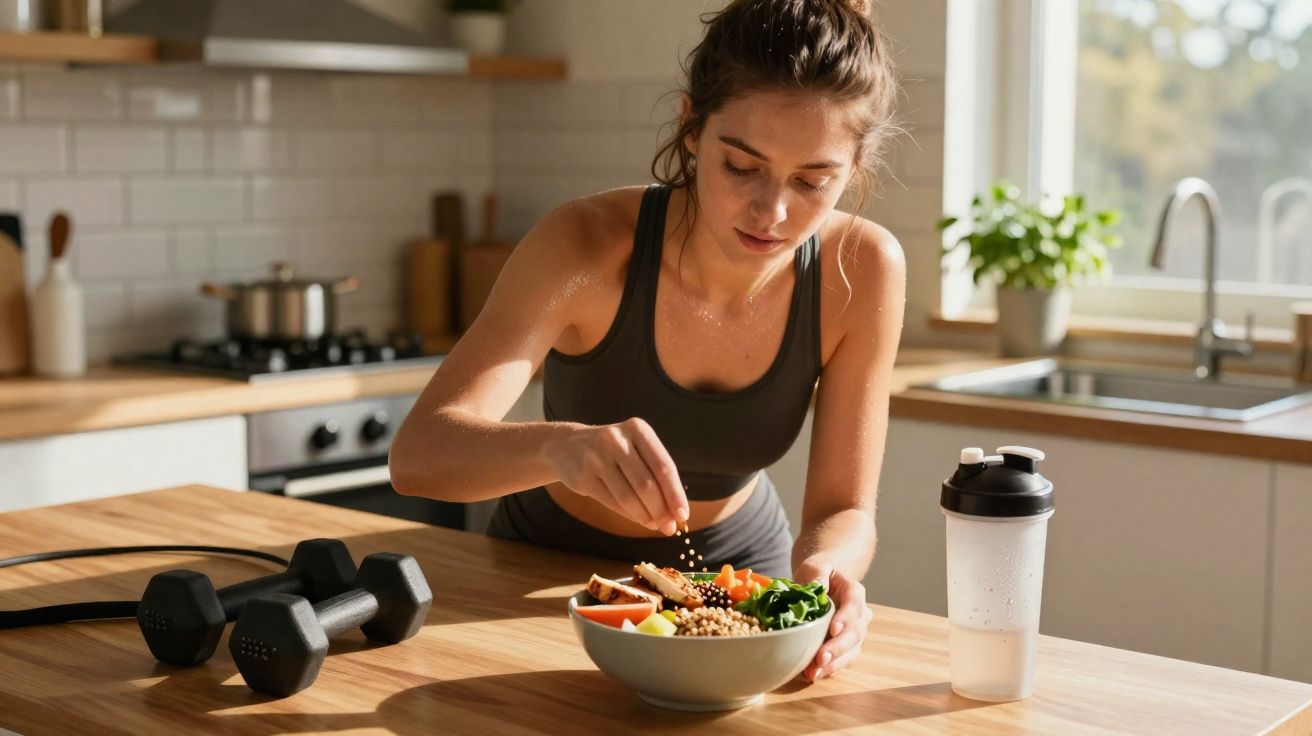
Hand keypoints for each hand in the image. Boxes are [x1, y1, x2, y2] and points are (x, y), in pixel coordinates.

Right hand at [544, 417, 687, 534]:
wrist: (566, 445)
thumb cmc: (613, 451)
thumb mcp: (635, 448)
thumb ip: (655, 474)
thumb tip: (675, 512)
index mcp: (637, 429)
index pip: (663, 466)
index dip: (675, 494)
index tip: (683, 515)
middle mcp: (616, 439)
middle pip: (647, 484)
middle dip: (661, 511)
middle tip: (669, 528)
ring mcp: (596, 457)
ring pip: (629, 496)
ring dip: (646, 516)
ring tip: (655, 526)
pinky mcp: (583, 476)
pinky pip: (612, 502)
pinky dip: (629, 515)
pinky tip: (639, 519)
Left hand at [794, 557, 872, 680]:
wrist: (822, 584)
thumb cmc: (818, 574)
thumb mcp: (815, 567)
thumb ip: (817, 573)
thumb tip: (817, 586)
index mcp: (854, 592)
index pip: (854, 604)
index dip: (846, 618)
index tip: (833, 629)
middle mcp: (860, 614)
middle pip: (856, 632)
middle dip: (838, 647)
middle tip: (821, 658)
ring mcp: (855, 632)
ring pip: (852, 650)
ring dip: (835, 663)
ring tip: (814, 672)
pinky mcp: (847, 646)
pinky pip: (843, 660)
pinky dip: (830, 669)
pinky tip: (814, 674)